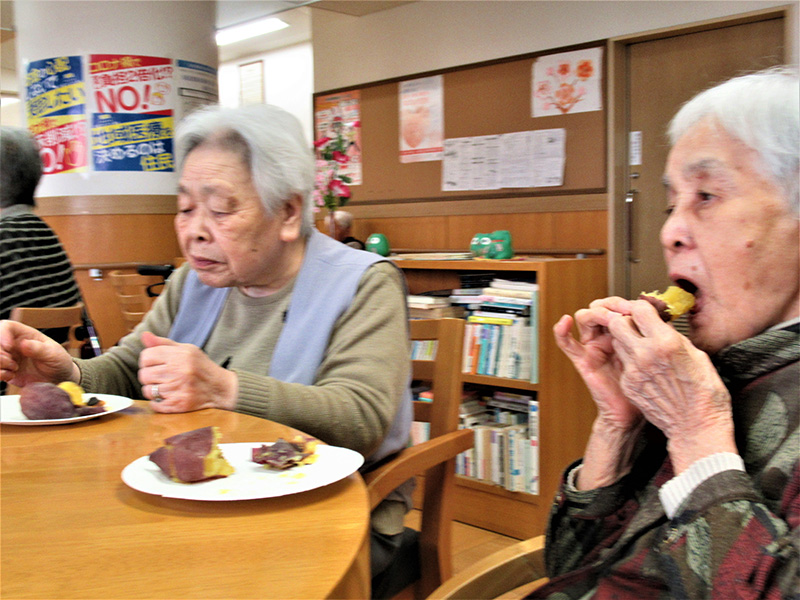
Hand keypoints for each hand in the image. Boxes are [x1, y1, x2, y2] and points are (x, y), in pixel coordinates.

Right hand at [0, 320, 79, 386]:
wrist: (58, 378)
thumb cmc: (58, 361)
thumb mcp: (53, 354)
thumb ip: (39, 349)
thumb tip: (24, 344)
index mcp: (25, 334)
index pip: (7, 326)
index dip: (2, 333)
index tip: (8, 346)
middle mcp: (14, 344)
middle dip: (0, 353)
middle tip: (11, 361)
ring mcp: (8, 357)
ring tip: (14, 368)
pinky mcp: (5, 370)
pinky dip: (0, 374)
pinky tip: (12, 375)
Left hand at [138, 331, 236, 412]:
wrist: (220, 388)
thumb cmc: (200, 367)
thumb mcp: (186, 350)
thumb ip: (164, 343)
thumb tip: (144, 336)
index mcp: (181, 355)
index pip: (146, 356)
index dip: (148, 361)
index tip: (156, 364)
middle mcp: (180, 372)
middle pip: (144, 374)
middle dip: (149, 376)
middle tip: (161, 377)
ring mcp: (179, 389)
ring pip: (148, 390)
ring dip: (154, 390)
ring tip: (166, 387)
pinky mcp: (179, 404)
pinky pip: (154, 404)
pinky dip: (158, 402)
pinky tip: (169, 397)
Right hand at [553, 297, 642, 431]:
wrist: (632, 411)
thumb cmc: (646, 384)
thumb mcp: (654, 353)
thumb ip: (653, 334)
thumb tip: (660, 313)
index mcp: (623, 332)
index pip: (618, 306)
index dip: (626, 303)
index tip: (639, 307)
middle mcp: (605, 335)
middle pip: (600, 307)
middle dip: (611, 306)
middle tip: (624, 312)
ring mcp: (592, 346)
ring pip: (584, 318)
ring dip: (595, 314)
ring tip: (607, 318)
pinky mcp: (582, 359)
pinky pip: (566, 343)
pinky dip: (561, 331)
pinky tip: (565, 322)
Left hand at [606, 299, 735, 472]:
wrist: (696, 426)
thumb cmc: (705, 392)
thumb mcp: (697, 355)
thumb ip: (674, 337)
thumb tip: (662, 325)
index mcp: (666, 342)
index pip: (639, 309)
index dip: (642, 308)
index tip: (647, 312)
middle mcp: (645, 354)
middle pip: (617, 323)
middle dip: (626, 321)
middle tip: (637, 327)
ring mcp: (633, 370)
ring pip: (616, 342)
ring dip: (625, 340)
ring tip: (642, 348)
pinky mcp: (628, 385)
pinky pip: (623, 363)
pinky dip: (630, 361)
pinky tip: (645, 368)